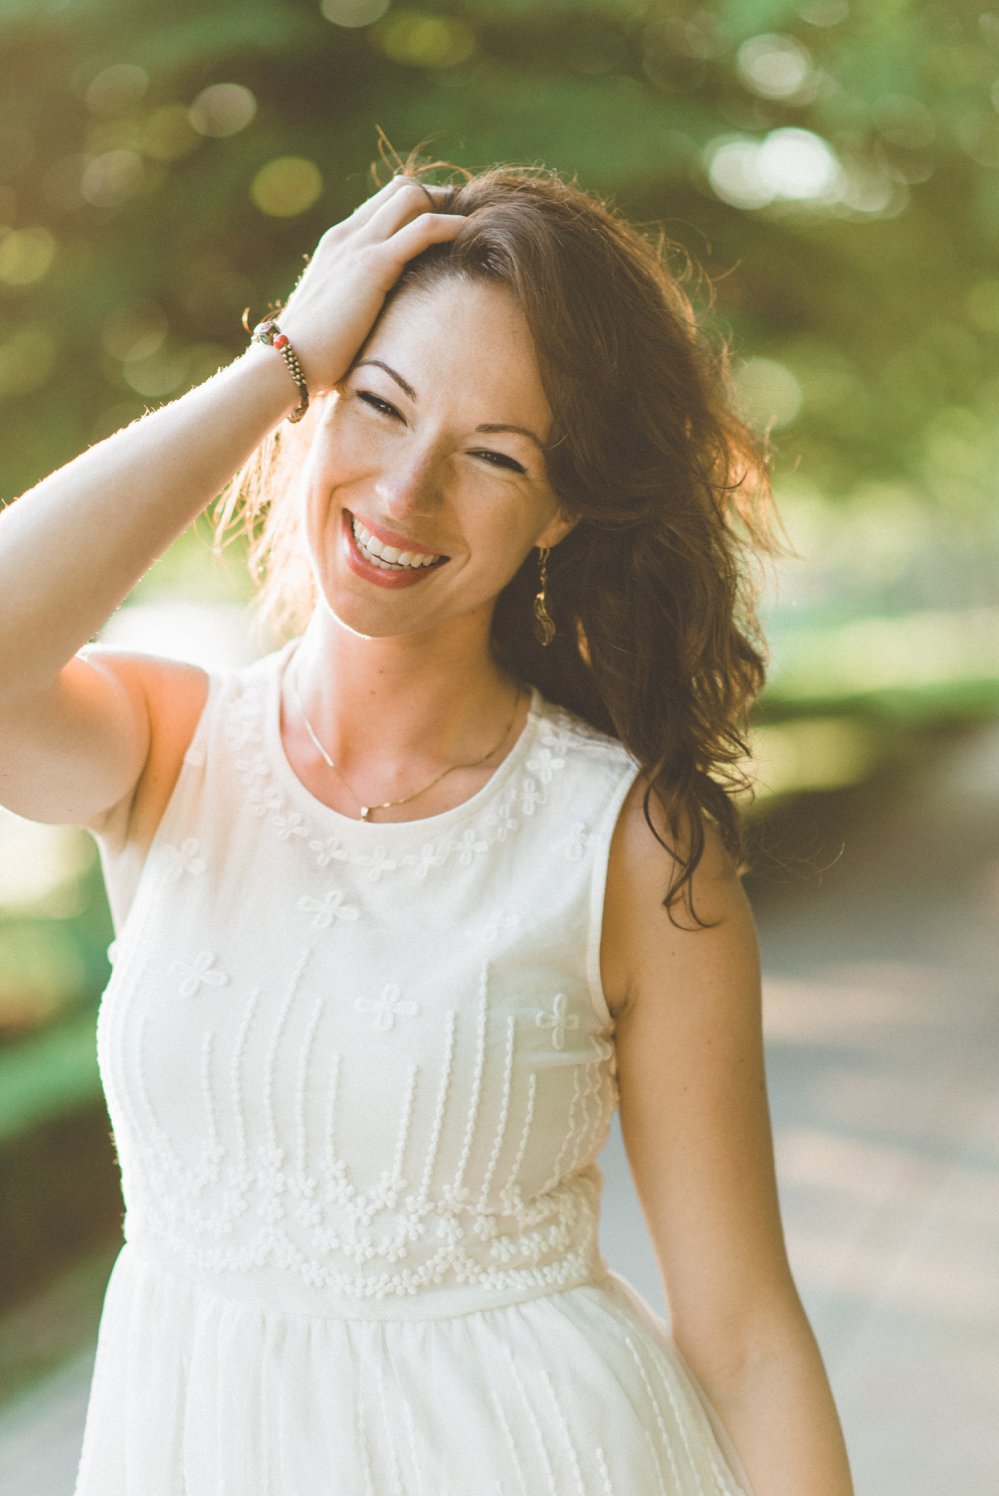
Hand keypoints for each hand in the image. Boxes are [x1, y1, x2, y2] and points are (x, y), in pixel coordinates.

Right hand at [274, 177, 462, 394]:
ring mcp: (359, 245)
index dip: (417, 207)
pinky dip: (452, 224)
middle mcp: (347, 235)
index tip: (444, 222)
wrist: (286, 362)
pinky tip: (473, 231)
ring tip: (477, 220)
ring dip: (448, 204)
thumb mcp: (335, 317)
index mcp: (337, 244)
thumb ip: (355, 305)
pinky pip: (422, 229)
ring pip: (411, 197)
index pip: (382, 205)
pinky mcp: (373, 265)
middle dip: (437, 197)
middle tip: (467, 217)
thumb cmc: (309, 354)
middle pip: (400, 190)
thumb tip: (375, 326)